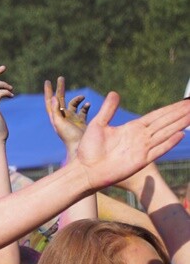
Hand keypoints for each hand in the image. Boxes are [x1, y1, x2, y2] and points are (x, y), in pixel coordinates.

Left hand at [43, 77, 90, 150]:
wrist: (80, 149)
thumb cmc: (69, 138)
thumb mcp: (60, 124)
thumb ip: (56, 112)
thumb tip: (54, 98)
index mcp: (56, 117)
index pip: (50, 102)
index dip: (48, 92)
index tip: (47, 81)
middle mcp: (63, 117)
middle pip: (60, 99)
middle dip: (60, 89)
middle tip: (60, 77)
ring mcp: (72, 119)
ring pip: (73, 104)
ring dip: (77, 99)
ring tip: (82, 97)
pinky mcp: (81, 122)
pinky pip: (83, 111)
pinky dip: (85, 106)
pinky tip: (88, 105)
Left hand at [74, 95, 189, 190]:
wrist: (85, 170)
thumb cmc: (89, 149)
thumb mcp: (98, 125)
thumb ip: (108, 110)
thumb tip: (114, 93)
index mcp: (132, 128)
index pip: (156, 116)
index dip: (171, 109)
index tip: (184, 103)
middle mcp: (140, 137)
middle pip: (165, 122)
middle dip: (180, 114)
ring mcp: (142, 149)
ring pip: (165, 133)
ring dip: (179, 124)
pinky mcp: (140, 161)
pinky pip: (158, 150)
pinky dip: (168, 143)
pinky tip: (180, 134)